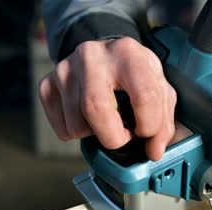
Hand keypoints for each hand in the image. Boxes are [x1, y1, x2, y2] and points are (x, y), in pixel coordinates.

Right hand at [39, 37, 176, 160]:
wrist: (103, 54)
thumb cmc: (133, 74)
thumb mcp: (158, 89)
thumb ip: (164, 121)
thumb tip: (153, 152)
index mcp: (128, 54)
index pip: (144, 96)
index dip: (150, 125)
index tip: (146, 132)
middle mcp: (93, 56)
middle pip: (97, 109)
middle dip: (114, 137)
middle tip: (123, 136)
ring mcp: (65, 69)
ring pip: (77, 125)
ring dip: (96, 135)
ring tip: (106, 120)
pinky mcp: (47, 84)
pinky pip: (62, 129)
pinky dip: (78, 134)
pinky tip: (87, 118)